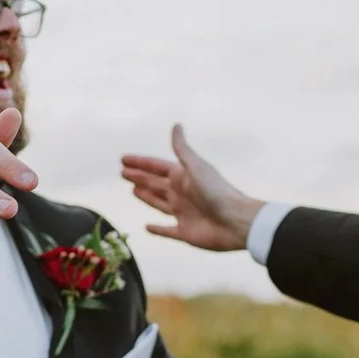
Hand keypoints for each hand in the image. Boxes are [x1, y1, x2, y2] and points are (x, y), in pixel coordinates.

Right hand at [120, 125, 262, 251]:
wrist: (236, 221)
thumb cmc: (217, 191)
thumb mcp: (196, 167)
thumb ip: (182, 149)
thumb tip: (176, 125)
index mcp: (183, 177)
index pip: (156, 167)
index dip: (140, 163)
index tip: (123, 159)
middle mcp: (182, 193)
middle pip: (155, 183)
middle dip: (139, 177)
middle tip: (123, 173)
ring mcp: (183, 213)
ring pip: (158, 203)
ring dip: (146, 196)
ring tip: (133, 190)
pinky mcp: (184, 233)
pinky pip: (166, 231)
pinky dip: (156, 230)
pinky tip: (147, 227)